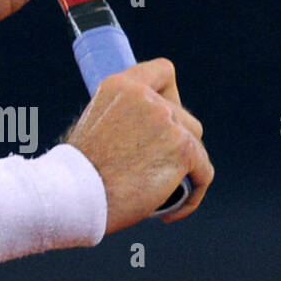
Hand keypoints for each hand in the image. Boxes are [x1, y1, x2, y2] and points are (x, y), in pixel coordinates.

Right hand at [65, 59, 212, 229]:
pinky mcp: (184, 151)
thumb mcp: (95, 122)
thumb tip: (146, 127)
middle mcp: (147, 98)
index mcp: (122, 85)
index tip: (164, 113)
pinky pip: (203, 172)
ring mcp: (168, 123)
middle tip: (154, 166)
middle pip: (184, 116)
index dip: (170, 93)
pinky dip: (193, 193)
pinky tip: (171, 209)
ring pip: (195, 144)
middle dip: (175, 141)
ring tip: (161, 189)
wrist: (77, 192)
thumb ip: (124, 114)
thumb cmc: (80, 167)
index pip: (164, 71)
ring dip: (184, 166)